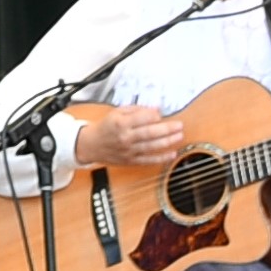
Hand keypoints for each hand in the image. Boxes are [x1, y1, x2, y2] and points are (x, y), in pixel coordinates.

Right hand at [63, 103, 180, 168]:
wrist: (91, 145)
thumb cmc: (105, 127)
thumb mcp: (117, 112)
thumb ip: (137, 110)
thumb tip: (156, 109)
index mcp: (121, 123)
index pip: (142, 118)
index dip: (155, 115)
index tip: (161, 113)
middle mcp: (125, 137)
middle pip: (150, 133)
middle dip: (167, 129)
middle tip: (179, 126)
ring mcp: (129, 150)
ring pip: (152, 146)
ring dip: (168, 142)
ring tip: (179, 136)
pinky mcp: (131, 161)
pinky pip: (148, 160)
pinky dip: (161, 158)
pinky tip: (171, 154)